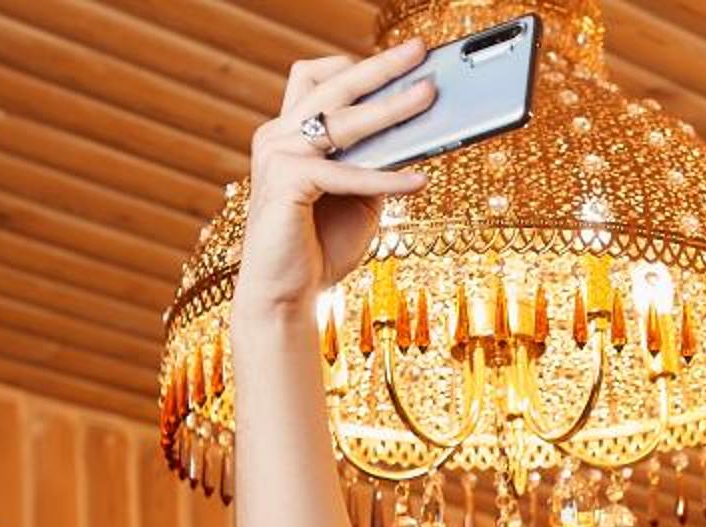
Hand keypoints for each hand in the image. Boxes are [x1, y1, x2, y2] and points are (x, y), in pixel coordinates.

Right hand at [234, 47, 437, 316]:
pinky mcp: (287, 183)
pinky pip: (349, 173)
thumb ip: (376, 164)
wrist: (285, 295)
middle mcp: (276, 136)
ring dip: (391, 108)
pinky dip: (386, 178)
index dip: (358, 66)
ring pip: (343, 121)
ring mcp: (277, 156)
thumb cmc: (319, 248)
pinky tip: (419, 181)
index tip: (401, 58)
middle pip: (332, 84)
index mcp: (287, 133)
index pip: (318, 78)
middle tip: (418, 52)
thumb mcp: (358, 198)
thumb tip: (416, 137)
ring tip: (429, 98)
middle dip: (380, 66)